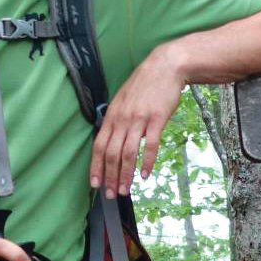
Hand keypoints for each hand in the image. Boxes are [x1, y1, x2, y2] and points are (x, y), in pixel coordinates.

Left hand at [89, 44, 184, 196]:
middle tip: (110, 194)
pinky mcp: (156, 119)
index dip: (95, 166)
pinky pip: (150, 145)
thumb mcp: (124, 99)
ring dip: (125, 174)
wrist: (165, 67)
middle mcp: (122, 119)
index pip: (98, 146)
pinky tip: (146, 175)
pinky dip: (147, 162)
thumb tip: (113, 138)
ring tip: (125, 189)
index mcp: (112, 115)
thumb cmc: (145, 83)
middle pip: (111, 154)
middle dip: (109, 176)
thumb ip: (117, 118)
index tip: (94, 183)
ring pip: (128, 153)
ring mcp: (139, 120)